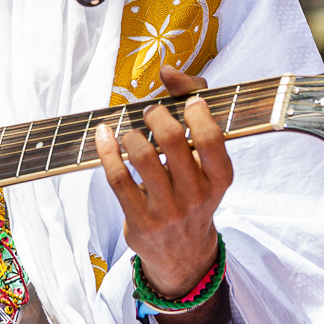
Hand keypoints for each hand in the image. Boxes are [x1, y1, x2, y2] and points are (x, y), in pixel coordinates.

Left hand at [93, 65, 231, 323]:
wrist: (183, 253)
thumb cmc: (192, 191)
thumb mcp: (205, 161)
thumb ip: (194, 107)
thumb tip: (169, 69)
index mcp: (219, 178)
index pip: (211, 137)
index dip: (195, 110)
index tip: (185, 102)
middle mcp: (196, 195)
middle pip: (171, 140)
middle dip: (155, 115)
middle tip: (150, 113)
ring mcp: (167, 210)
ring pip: (141, 156)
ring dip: (130, 133)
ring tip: (130, 132)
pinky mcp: (139, 220)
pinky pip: (117, 178)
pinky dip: (106, 150)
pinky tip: (104, 135)